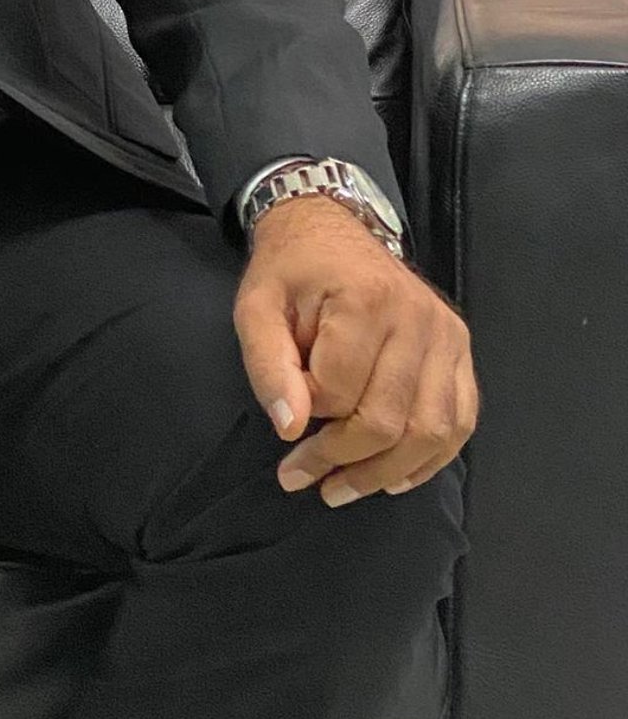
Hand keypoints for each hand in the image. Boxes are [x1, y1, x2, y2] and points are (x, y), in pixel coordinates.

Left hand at [233, 194, 477, 507]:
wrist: (329, 231)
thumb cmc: (291, 273)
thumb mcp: (256, 307)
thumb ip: (267, 365)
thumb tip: (290, 428)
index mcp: (366, 299)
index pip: (339, 390)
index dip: (307, 417)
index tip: (285, 426)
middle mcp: (418, 318)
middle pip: (389, 419)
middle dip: (343, 460)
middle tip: (304, 477)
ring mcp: (447, 335)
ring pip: (431, 431)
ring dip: (387, 472)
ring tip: (344, 487)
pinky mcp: (460, 351)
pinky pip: (459, 421)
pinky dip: (430, 459)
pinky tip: (395, 476)